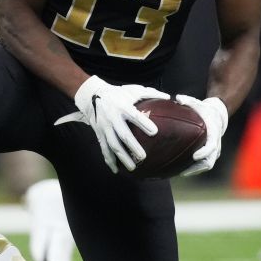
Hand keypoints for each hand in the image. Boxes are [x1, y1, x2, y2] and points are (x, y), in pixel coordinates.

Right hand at [54, 76, 168, 172]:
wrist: (93, 95)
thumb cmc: (118, 93)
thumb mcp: (133, 90)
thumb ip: (150, 93)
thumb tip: (168, 97)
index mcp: (122, 106)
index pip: (134, 116)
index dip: (144, 123)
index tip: (155, 132)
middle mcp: (112, 118)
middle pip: (123, 134)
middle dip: (132, 146)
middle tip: (143, 156)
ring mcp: (105, 127)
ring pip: (113, 145)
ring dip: (122, 157)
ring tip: (133, 167)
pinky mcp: (99, 134)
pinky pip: (104, 149)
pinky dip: (109, 160)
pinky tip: (116, 170)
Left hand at [173, 95, 228, 176]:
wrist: (217, 116)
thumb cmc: (205, 110)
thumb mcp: (198, 103)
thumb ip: (188, 101)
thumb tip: (177, 98)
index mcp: (214, 134)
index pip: (211, 146)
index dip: (203, 153)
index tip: (194, 156)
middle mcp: (216, 145)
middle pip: (209, 162)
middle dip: (196, 168)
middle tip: (182, 171)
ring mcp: (214, 151)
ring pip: (206, 165)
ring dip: (194, 171)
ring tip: (179, 173)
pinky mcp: (211, 154)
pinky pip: (204, 165)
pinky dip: (194, 168)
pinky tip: (181, 170)